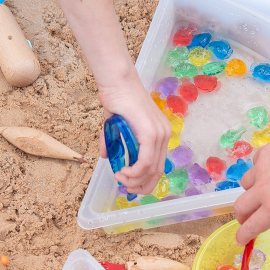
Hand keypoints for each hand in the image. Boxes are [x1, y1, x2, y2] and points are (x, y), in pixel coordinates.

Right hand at [98, 74, 170, 194]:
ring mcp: (160, 134)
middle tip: (126, 188)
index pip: (158, 164)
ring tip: (120, 178)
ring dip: (134, 179)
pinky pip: (145, 162)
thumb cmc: (116, 99)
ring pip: (151, 169)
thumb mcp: (115, 126)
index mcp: (160, 133)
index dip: (145, 180)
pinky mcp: (151, 134)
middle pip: (158, 171)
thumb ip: (113, 142)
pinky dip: (134, 172)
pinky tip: (123, 172)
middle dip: (142, 185)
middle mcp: (164, 135)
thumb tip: (105, 157)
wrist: (117, 82)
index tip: (130, 184)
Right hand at [233, 133, 269, 256]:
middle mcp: (262, 188)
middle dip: (242, 217)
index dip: (243, 236)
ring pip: (245, 184)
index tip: (240, 240)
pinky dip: (260, 171)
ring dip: (251, 192)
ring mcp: (261, 168)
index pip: (251, 226)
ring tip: (264, 192)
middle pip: (240, 207)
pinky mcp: (265, 152)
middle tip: (249, 220)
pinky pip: (255, 165)